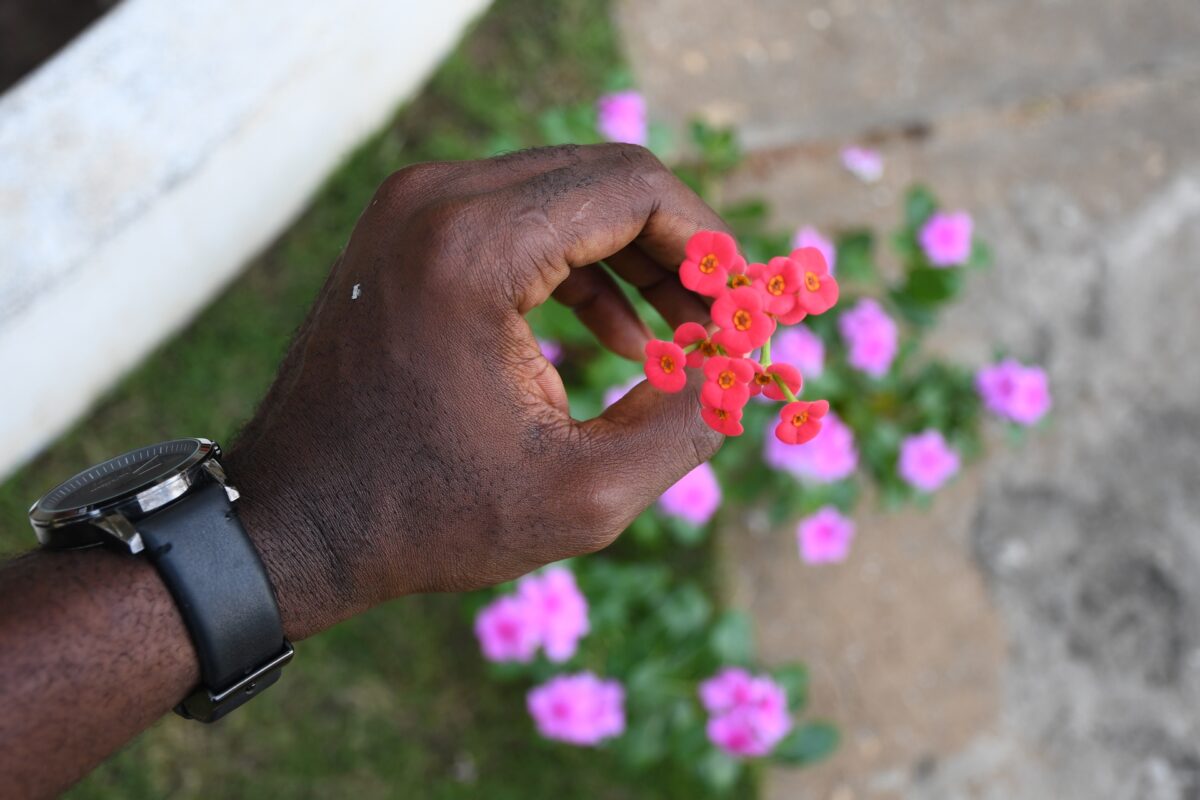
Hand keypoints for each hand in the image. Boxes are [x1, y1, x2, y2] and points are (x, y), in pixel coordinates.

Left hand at [226, 144, 727, 638]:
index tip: (746, 305)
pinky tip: (620, 339)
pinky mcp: (404, 233)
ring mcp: (410, 209)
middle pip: (604, 181)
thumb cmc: (424, 516)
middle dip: (680, 252)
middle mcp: (436, 200)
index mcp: (475, 247)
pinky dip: (580, 268)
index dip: (711, 245)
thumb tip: (744, 369)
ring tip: (683, 339)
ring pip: (565, 197)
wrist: (289, 524)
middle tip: (726, 324)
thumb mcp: (582, 496)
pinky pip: (519, 223)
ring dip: (636, 261)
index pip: (636, 191)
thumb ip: (687, 425)